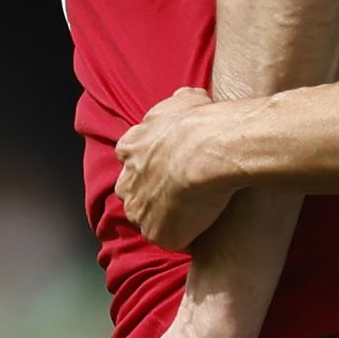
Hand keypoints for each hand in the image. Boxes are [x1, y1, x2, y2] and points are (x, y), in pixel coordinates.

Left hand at [116, 87, 237, 250]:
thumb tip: (185, 99)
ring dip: (168, 216)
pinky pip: (173, 239)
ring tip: (199, 211)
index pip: (132, 160)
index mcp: (129, 148)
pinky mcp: (159, 234)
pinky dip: (187, 235)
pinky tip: (207, 226)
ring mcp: (140, 211)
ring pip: (150, 219)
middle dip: (152, 193)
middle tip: (183, 190)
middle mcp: (127, 182)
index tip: (172, 163)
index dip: (153, 163)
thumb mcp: (186, 99)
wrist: (211, 148)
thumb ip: (178, 104)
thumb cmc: (200, 121)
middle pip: (134, 193)